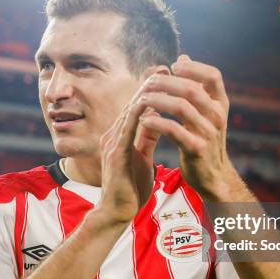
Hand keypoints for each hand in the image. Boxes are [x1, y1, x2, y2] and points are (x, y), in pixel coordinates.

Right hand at [98, 85, 157, 222]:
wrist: (117, 212)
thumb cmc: (130, 188)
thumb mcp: (142, 158)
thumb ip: (146, 140)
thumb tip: (157, 121)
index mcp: (121, 136)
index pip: (137, 106)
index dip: (151, 89)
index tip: (167, 74)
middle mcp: (114, 135)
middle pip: (132, 103)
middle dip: (149, 84)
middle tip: (164, 66)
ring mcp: (112, 143)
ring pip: (129, 111)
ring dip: (145, 93)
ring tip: (160, 77)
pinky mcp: (115, 154)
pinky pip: (126, 129)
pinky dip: (137, 114)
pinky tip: (148, 103)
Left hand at [139, 55, 234, 200]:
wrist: (213, 175)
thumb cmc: (205, 138)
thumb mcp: (206, 111)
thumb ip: (196, 86)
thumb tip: (183, 57)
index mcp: (221, 104)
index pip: (213, 75)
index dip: (193, 67)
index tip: (174, 65)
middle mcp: (218, 116)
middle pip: (192, 89)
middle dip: (166, 82)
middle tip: (148, 82)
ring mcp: (208, 133)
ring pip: (181, 107)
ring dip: (157, 100)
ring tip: (141, 99)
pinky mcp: (196, 149)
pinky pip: (173, 130)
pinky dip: (156, 122)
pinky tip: (144, 120)